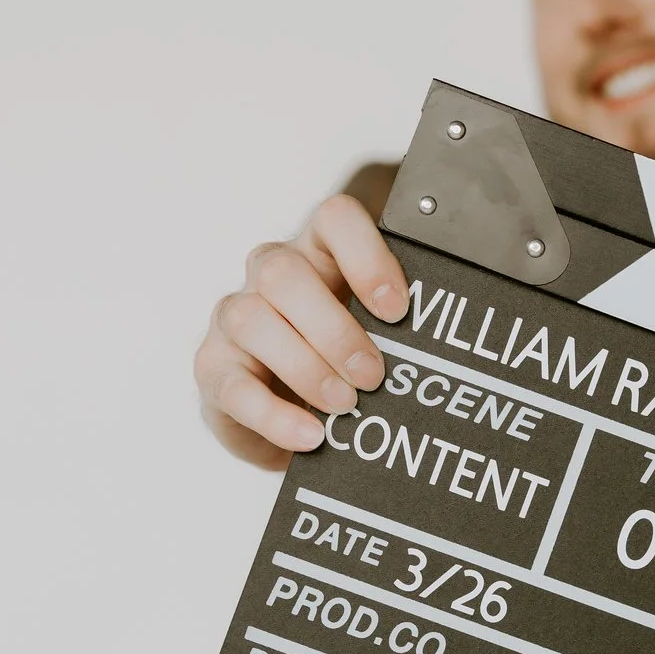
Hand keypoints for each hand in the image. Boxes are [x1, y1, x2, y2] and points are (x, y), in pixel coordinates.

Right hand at [195, 194, 408, 468]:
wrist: (285, 416)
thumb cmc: (338, 363)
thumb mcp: (370, 337)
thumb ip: (391, 330)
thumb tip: (442, 352)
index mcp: (317, 252)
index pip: (334, 218)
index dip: (366, 257)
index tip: (397, 309)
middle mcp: (268, 275)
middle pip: (283, 272)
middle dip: (334, 328)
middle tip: (373, 374)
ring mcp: (232, 318)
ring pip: (251, 318)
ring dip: (304, 366)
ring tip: (344, 405)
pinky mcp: (212, 368)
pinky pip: (234, 386)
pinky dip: (274, 416)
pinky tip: (310, 435)